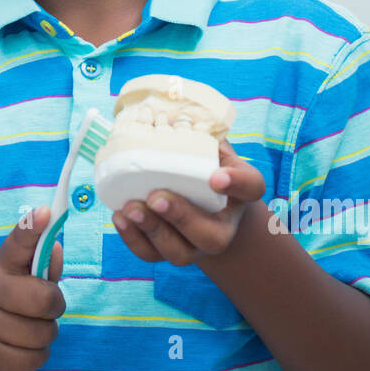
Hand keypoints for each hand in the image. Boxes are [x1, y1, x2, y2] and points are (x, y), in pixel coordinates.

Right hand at [0, 205, 64, 370]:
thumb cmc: (5, 306)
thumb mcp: (21, 281)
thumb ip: (42, 265)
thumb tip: (56, 248)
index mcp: (0, 264)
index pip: (18, 241)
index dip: (33, 227)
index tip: (47, 212)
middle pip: (46, 299)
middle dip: (55, 308)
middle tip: (43, 310)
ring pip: (44, 333)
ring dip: (45, 335)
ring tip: (27, 331)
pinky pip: (36, 357)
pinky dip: (36, 356)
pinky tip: (19, 348)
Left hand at [110, 139, 266, 266]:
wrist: (202, 202)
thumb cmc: (206, 166)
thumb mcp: (212, 147)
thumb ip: (201, 135)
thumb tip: (169, 115)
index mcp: (241, 194)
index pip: (249, 187)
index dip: (236, 183)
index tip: (216, 176)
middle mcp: (223, 229)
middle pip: (211, 237)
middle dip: (181, 217)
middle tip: (156, 197)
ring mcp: (195, 246)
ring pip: (178, 252)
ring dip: (151, 231)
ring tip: (131, 208)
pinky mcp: (168, 252)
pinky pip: (151, 255)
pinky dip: (133, 239)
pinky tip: (120, 216)